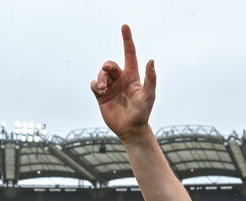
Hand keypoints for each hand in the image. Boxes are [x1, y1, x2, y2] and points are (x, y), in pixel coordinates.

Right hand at [92, 25, 156, 141]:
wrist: (131, 129)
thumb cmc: (143, 113)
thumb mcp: (149, 96)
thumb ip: (150, 78)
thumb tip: (151, 60)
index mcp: (132, 77)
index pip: (130, 54)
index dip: (127, 40)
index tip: (125, 26)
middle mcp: (121, 80)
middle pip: (111, 65)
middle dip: (107, 65)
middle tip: (106, 69)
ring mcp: (111, 88)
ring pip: (101, 74)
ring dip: (100, 78)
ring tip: (102, 88)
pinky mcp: (101, 96)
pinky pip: (93, 85)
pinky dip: (94, 85)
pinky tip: (98, 91)